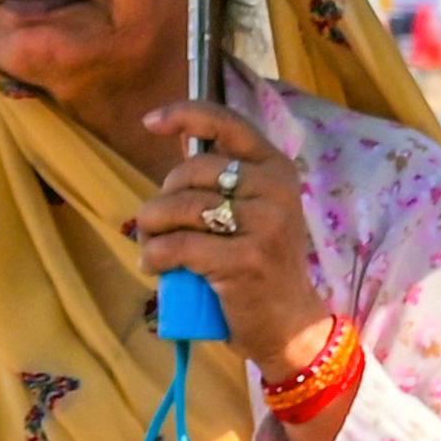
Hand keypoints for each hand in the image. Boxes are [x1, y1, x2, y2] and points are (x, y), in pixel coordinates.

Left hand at [132, 101, 329, 381]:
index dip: (184, 115)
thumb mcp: (256, 214)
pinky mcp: (244, 260)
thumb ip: (226, 183)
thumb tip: (173, 154)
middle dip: (161, 198)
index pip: (228, 124)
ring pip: (179, 208)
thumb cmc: (262, 267)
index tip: (150, 122)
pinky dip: (154, 256)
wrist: (291, 325)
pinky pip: (177, 246)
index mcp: (277, 170)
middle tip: (156, 225)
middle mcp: (275, 190)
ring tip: (152, 247)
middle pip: (191, 171)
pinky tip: (155, 267)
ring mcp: (264, 224)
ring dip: (151, 228)